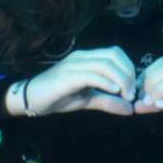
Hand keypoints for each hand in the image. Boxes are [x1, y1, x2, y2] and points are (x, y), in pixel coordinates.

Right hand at [7, 46, 136, 117]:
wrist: (30, 99)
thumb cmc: (57, 97)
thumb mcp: (87, 100)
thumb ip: (108, 101)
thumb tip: (130, 109)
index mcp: (87, 58)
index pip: (115, 53)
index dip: (129, 68)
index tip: (132, 89)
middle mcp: (81, 57)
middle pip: (114, 55)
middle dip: (128, 74)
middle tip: (131, 94)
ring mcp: (73, 64)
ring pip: (105, 64)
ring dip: (121, 80)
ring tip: (125, 96)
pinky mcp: (67, 76)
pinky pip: (92, 75)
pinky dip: (107, 83)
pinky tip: (114, 92)